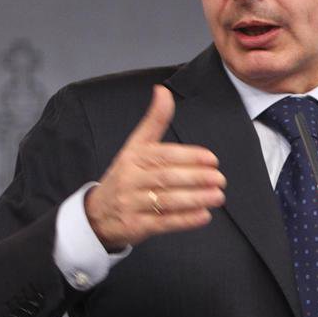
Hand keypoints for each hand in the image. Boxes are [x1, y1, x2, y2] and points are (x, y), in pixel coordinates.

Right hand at [85, 85, 225, 249]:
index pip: (163, 155)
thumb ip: (154, 121)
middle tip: (220, 179)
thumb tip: (163, 90)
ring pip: (166, 201)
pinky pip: (162, 223)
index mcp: (132, 157)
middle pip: (166, 178)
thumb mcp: (135, 146)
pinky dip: (185, 220)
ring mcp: (130, 204)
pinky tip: (204, 216)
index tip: (212, 159)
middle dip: (196, 178)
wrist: (97, 214)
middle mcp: (130, 179)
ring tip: (218, 196)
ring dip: (195, 199)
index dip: (189, 157)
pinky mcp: (135, 226)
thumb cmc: (125, 176)